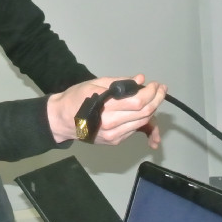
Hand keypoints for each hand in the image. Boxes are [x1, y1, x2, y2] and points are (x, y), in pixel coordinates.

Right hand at [47, 74, 165, 147]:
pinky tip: (145, 109)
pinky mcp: (114, 141)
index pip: (138, 102)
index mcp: (105, 109)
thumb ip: (119, 83)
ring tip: (155, 96)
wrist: (61, 120)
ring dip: (153, 109)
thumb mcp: (95, 84)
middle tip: (161, 89)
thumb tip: (140, 79)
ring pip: (142, 123)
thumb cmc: (76, 98)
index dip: (151, 92)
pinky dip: (142, 118)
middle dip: (157, 99)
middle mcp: (111, 125)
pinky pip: (134, 129)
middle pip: (144, 114)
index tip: (155, 84)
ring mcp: (114, 136)